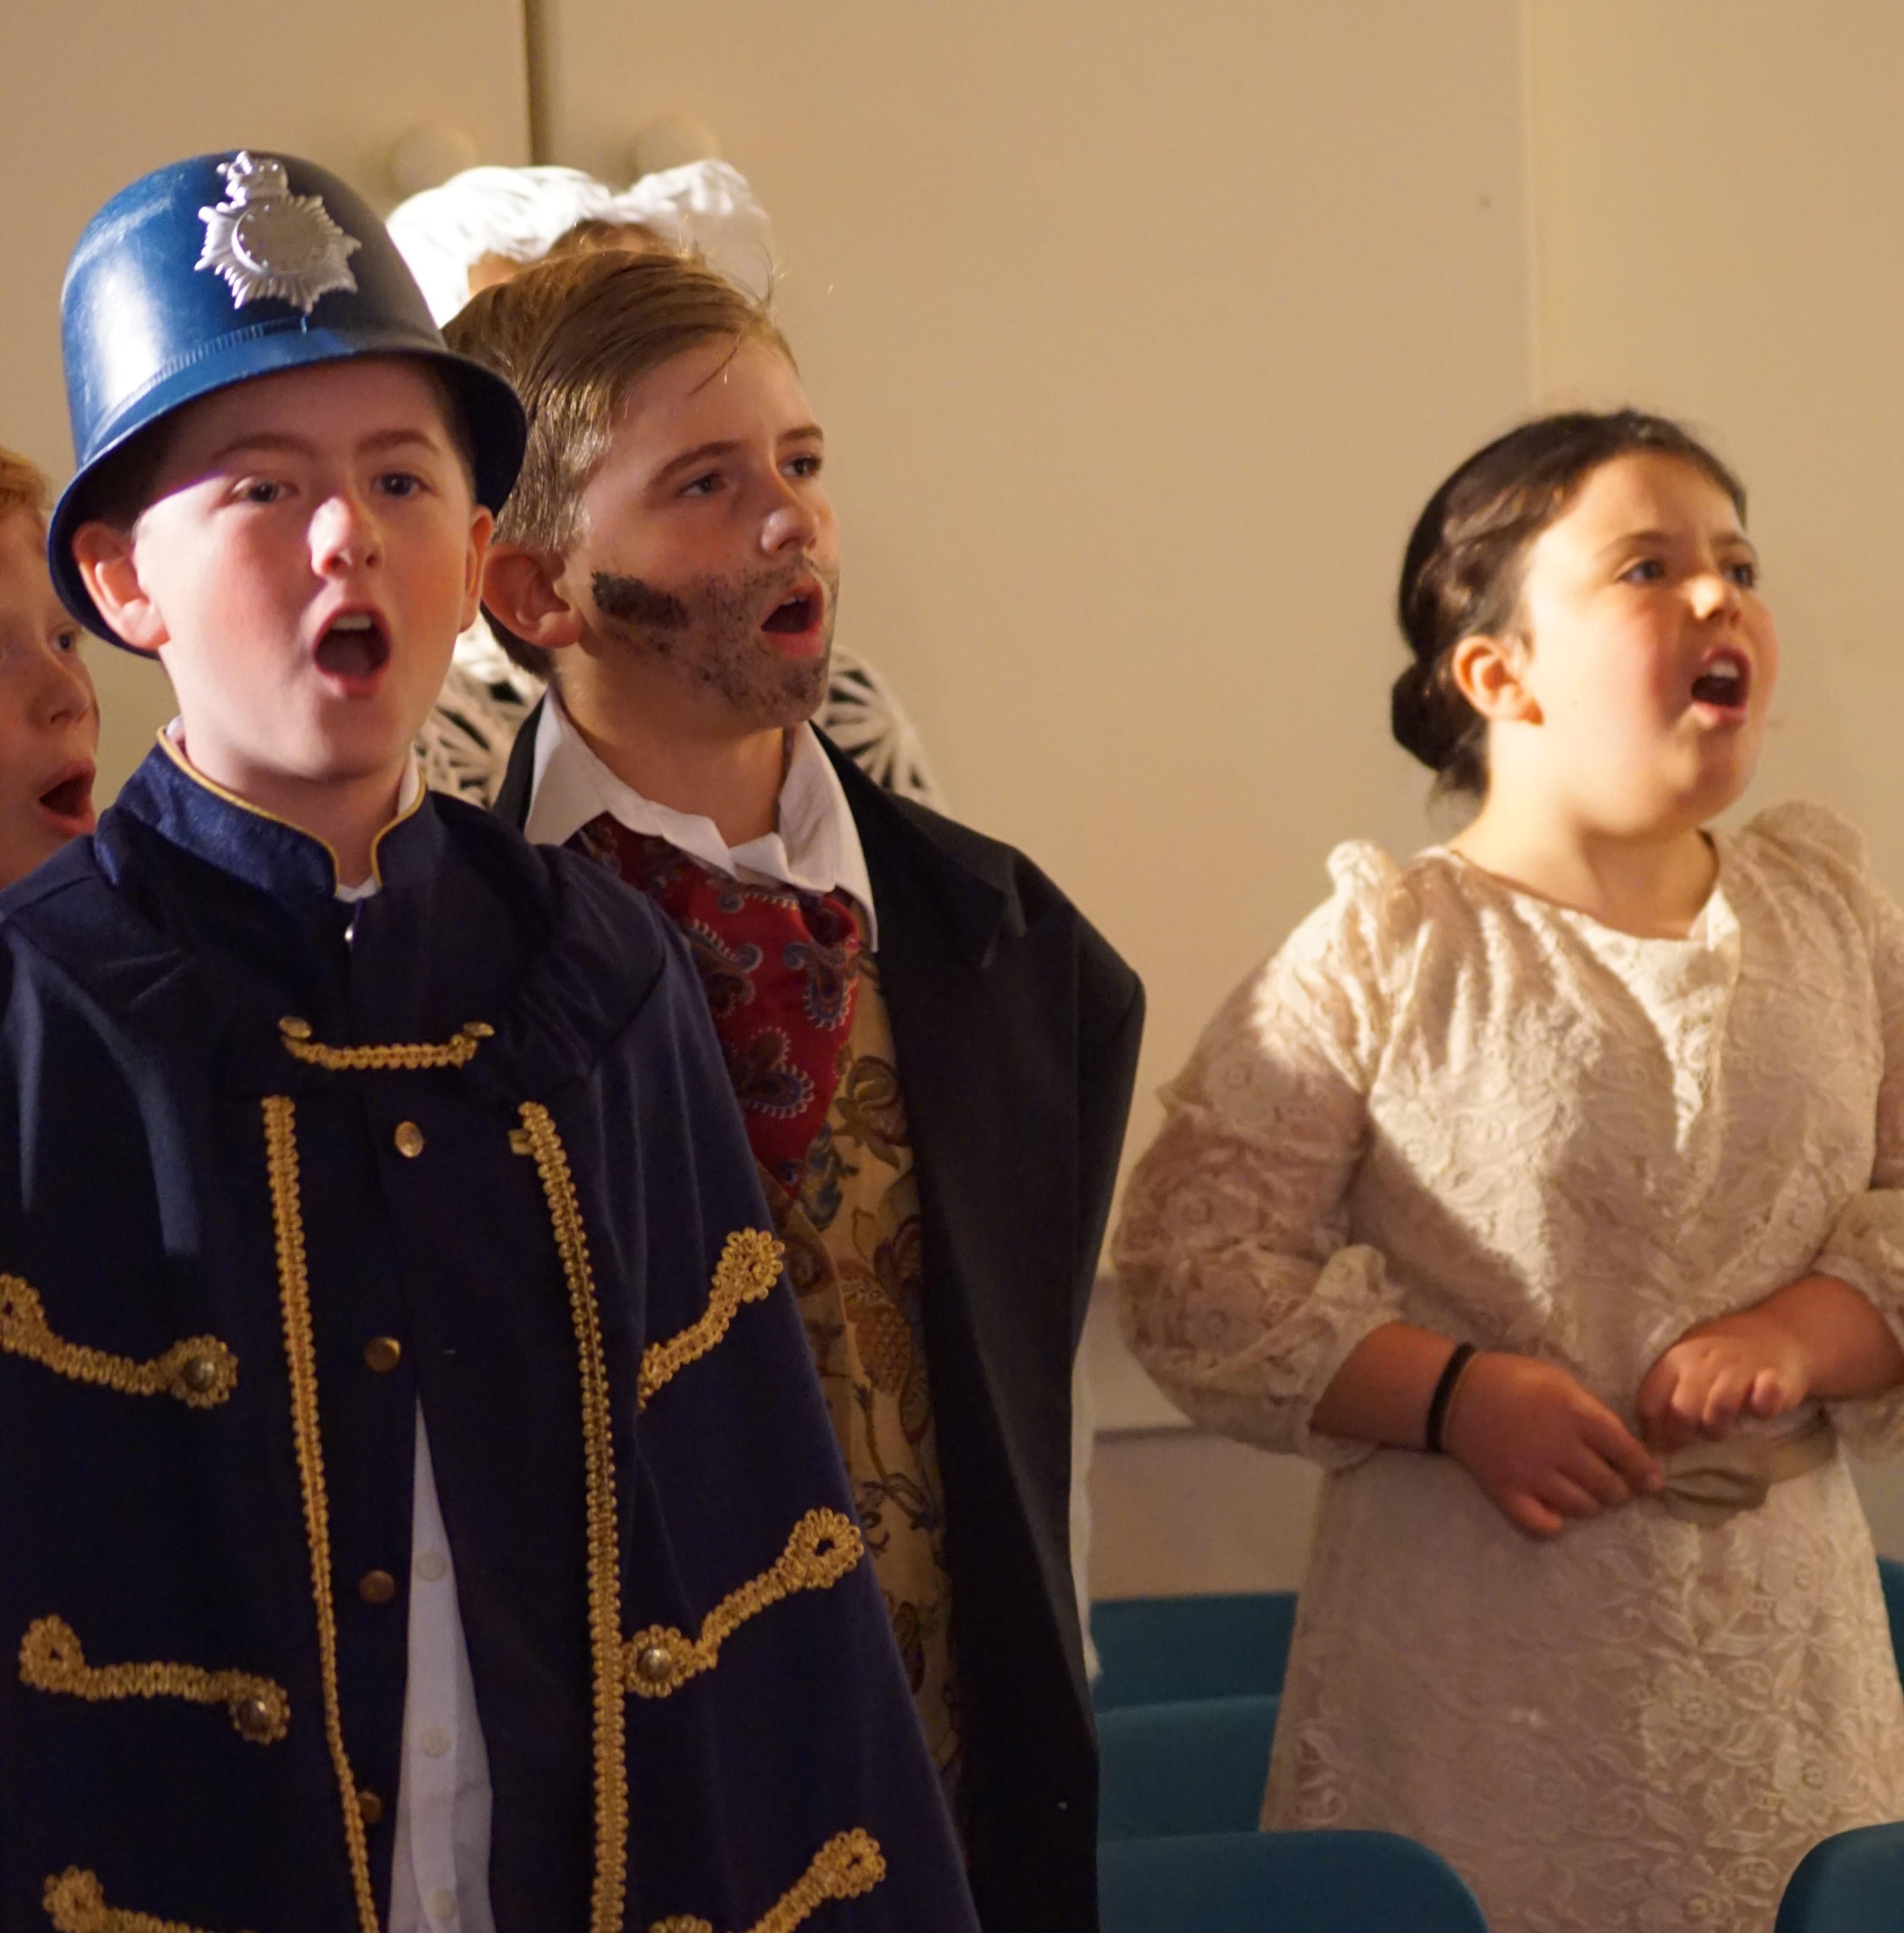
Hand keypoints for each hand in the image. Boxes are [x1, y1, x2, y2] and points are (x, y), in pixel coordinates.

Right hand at [1442, 1352, 1661, 1539]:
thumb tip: (1622, 1444)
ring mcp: (1534, 1475)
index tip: (1654, 1480)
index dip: (1646, 1470)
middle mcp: (1560, 1448)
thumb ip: (1592, 1411)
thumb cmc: (1513, 1379)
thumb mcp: (1560, 1380)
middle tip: (1617, 1484)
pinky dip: (1557, 1523)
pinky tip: (1556, 1509)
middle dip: (1621, 1489)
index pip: (1627, 1452)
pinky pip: (1545, 1525)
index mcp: (1576, 1415)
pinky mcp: (1509, 1493)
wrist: (1456, 1393)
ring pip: (1584, 1508)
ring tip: (1587, 1492)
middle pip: (1610, 1487)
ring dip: (1593, 1504)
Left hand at [1636, 1311, 1808, 1450]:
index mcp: (1675, 1360)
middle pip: (1683, 1411)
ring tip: (1722, 1427)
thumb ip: (1667, 1398)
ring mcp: (1739, 1368)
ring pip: (1719, 1407)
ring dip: (1718, 1427)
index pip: (1650, 1404)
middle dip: (1684, 1434)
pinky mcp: (1774, 1377)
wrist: (1772, 1332)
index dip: (1654, 1432)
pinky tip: (1759, 1409)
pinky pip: (1765, 1397)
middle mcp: (1704, 1362)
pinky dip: (1762, 1406)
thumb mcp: (1685, 1368)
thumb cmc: (1720, 1359)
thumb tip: (1653, 1442)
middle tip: (1696, 1436)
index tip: (1665, 1444)